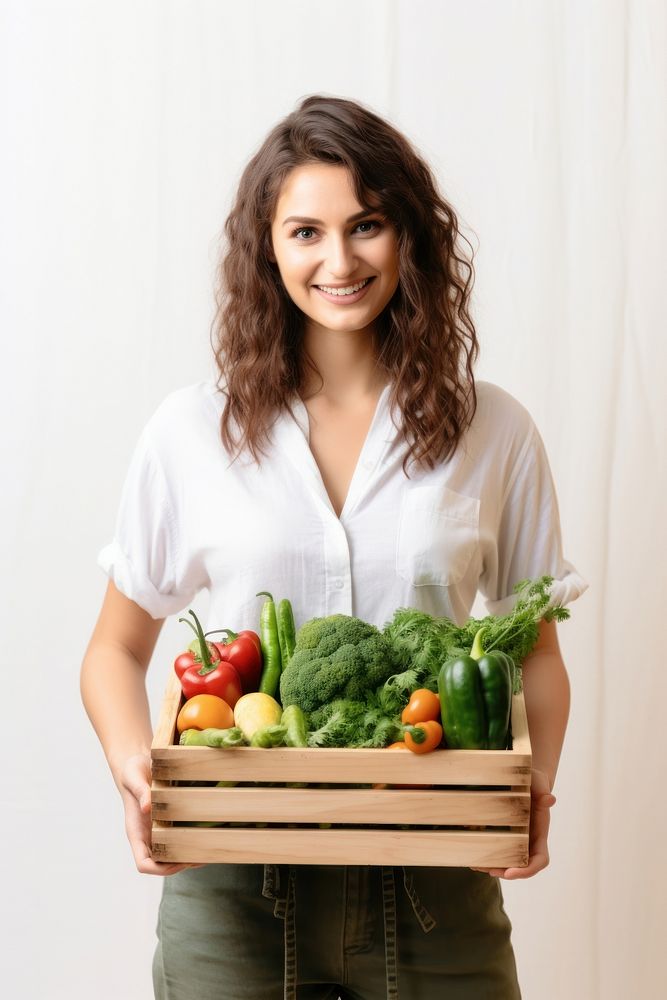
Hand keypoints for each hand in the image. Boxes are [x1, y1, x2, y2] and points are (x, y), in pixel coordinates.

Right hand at [118, 753, 204, 875]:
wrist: (138, 762)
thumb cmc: (132, 770)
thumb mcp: (133, 776)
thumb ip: (140, 791)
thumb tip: (147, 808)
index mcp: (136, 831)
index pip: (144, 864)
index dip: (160, 869)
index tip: (179, 862)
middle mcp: (148, 835)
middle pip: (162, 864)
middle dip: (181, 865)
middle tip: (202, 857)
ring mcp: (158, 830)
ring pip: (172, 854)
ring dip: (189, 856)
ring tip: (209, 850)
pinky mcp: (169, 820)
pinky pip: (179, 837)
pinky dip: (192, 840)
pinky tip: (208, 834)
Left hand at [469, 767, 555, 879]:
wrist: (524, 779)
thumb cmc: (534, 781)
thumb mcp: (539, 783)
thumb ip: (543, 791)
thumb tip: (550, 799)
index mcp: (540, 834)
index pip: (540, 860)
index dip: (527, 870)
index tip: (511, 873)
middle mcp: (529, 842)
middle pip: (521, 866)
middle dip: (505, 872)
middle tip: (489, 870)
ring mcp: (516, 840)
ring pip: (507, 862)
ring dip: (493, 866)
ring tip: (476, 865)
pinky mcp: (503, 835)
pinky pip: (496, 850)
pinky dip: (486, 855)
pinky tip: (472, 855)